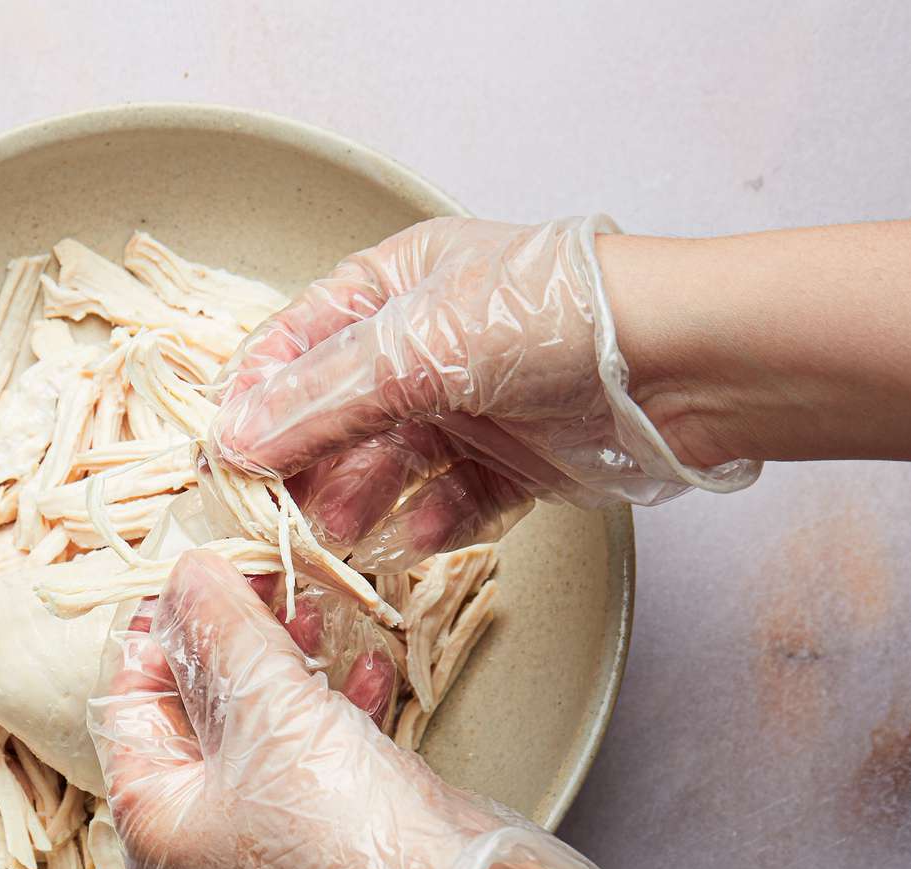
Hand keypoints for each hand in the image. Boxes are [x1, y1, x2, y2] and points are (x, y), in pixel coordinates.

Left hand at [87, 550, 630, 868]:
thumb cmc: (336, 830)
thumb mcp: (264, 705)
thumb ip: (222, 628)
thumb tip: (188, 573)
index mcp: (154, 823)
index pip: (130, 705)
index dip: (159, 632)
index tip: (194, 577)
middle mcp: (201, 839)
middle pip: (197, 710)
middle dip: (233, 638)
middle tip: (263, 576)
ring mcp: (269, 840)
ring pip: (262, 725)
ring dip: (288, 661)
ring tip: (314, 607)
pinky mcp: (334, 833)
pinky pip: (318, 750)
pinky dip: (337, 701)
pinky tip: (368, 664)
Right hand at [212, 216, 758, 570]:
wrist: (681, 365)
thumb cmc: (550, 317)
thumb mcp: (415, 344)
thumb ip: (321, 397)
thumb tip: (237, 440)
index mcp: (393, 288)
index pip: (297, 344)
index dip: (258, 398)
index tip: (228, 455)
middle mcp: (424, 346)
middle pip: (335, 414)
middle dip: (308, 464)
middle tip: (281, 511)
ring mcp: (466, 408)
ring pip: (386, 467)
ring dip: (361, 502)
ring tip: (343, 533)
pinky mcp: (508, 465)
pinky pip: (448, 504)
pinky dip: (428, 525)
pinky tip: (415, 538)